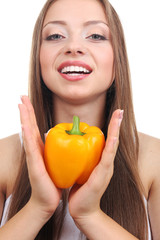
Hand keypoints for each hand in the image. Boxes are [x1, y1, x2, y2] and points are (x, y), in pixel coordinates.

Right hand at [18, 96, 61, 218]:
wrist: (48, 198)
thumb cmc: (52, 180)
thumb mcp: (54, 160)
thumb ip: (54, 148)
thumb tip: (52, 135)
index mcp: (39, 147)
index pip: (33, 126)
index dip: (30, 113)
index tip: (26, 100)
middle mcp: (33, 149)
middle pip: (28, 126)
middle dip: (25, 111)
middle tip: (21, 96)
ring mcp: (32, 156)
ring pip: (27, 134)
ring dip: (25, 119)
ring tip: (21, 105)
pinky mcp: (34, 165)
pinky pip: (31, 148)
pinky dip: (28, 136)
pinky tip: (25, 126)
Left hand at [68, 109, 122, 223]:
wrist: (82, 209)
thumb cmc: (79, 189)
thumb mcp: (79, 170)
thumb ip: (77, 158)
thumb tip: (65, 144)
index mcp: (101, 161)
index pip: (107, 140)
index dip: (110, 127)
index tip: (113, 114)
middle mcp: (107, 163)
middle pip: (113, 140)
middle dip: (116, 124)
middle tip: (120, 111)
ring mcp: (106, 169)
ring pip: (112, 146)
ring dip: (116, 131)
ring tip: (119, 117)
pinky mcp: (102, 176)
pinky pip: (107, 159)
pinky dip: (111, 147)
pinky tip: (113, 137)